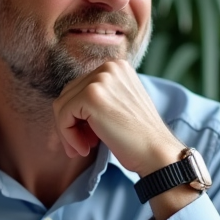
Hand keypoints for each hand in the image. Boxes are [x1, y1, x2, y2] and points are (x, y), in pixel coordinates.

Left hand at [52, 59, 181, 176]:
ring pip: (62, 105)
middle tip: (84, 145)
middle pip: (68, 94)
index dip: (79, 115)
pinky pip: (63, 116)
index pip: (80, 87)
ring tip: (83, 148)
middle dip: (71, 123)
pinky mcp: (91, 96)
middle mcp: (109, 66)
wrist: (156, 152)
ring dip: (68, 131)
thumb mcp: (119, 105)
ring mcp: (100, 79)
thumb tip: (63, 107)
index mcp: (117, 66)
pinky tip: (85, 149)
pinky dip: (68, 136)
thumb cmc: (139, 136)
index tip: (88, 136)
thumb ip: (98, 98)